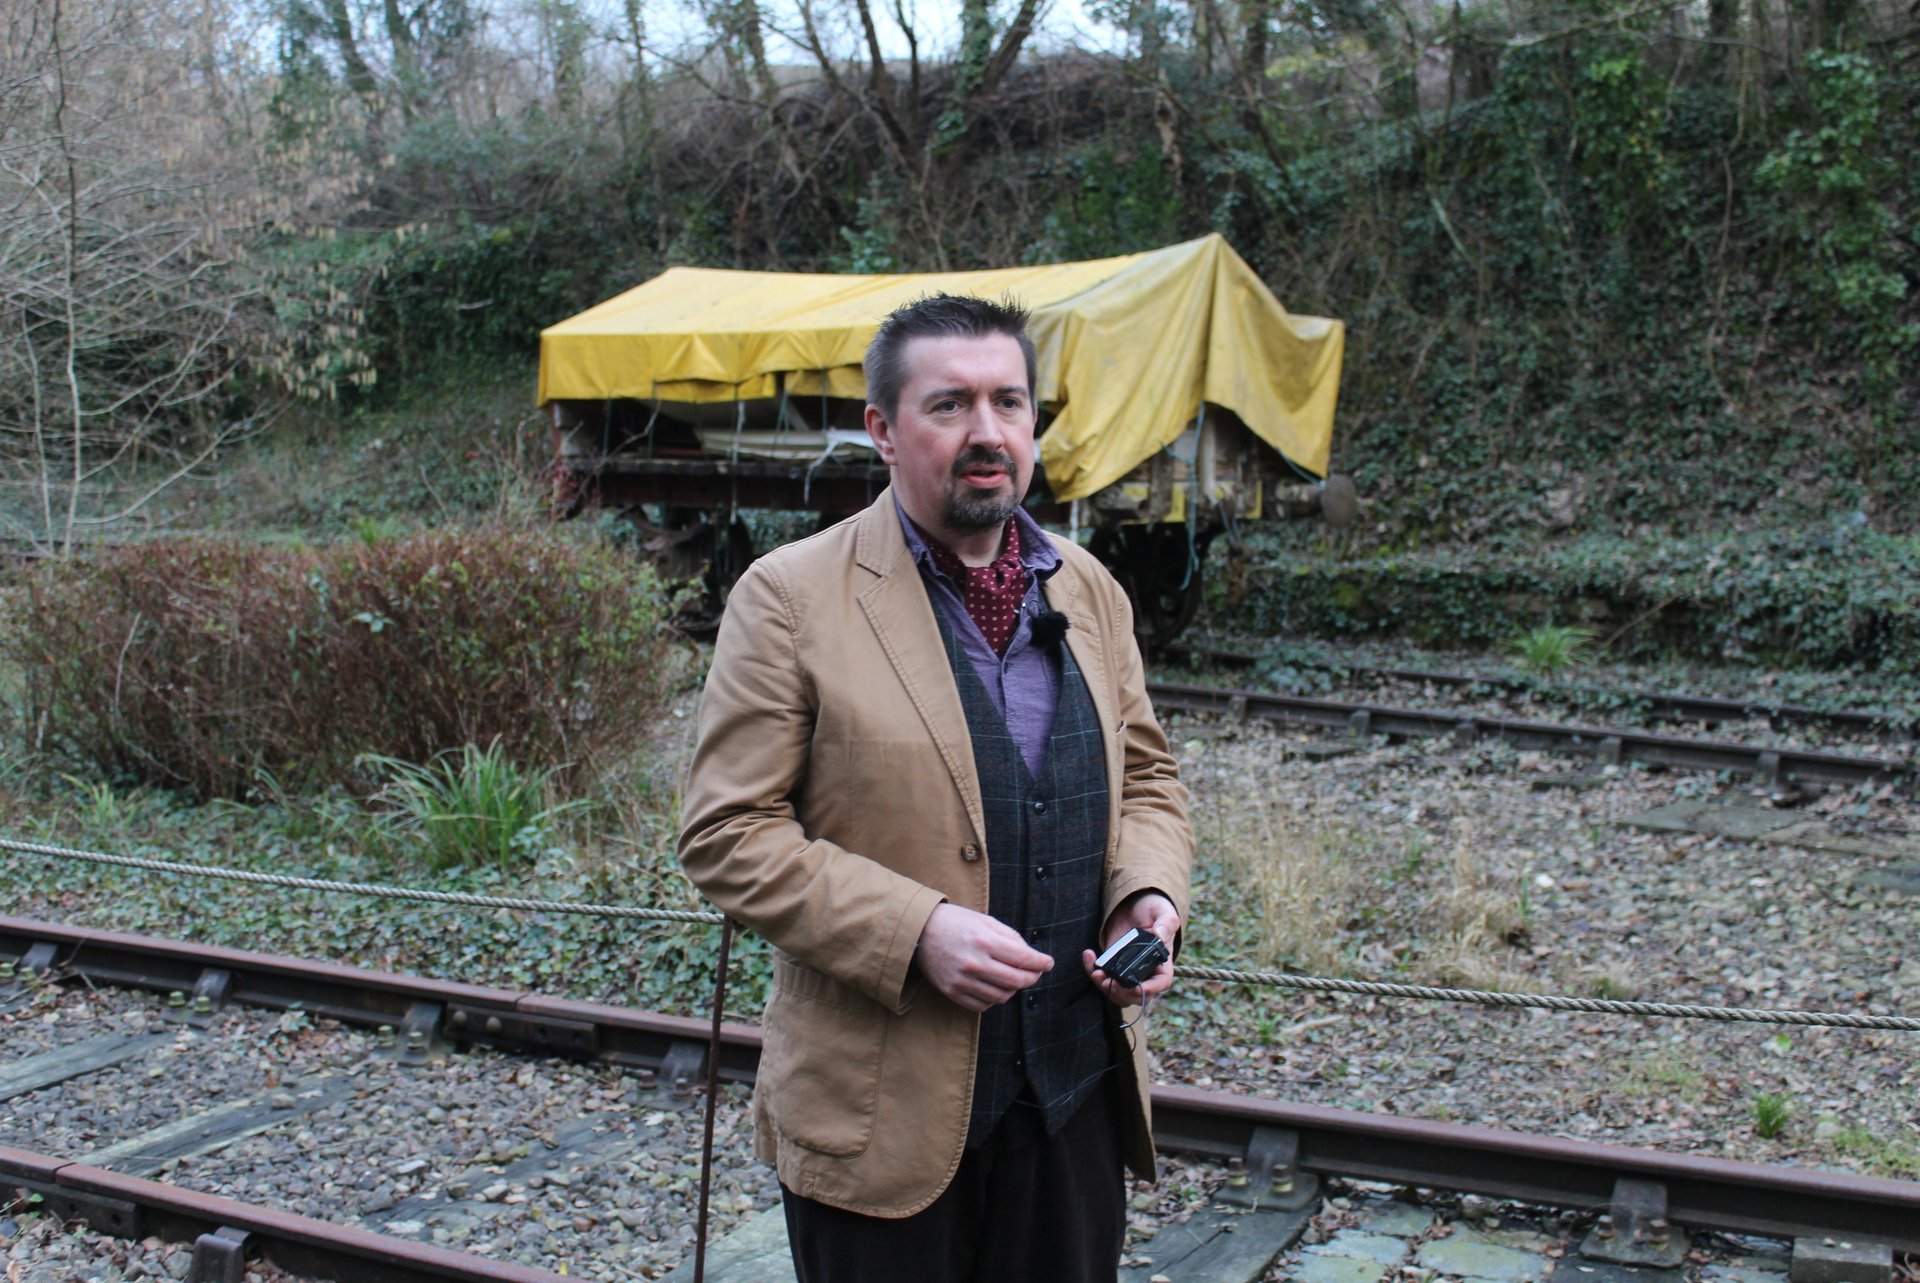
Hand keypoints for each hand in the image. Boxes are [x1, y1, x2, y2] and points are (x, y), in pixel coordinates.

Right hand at [915, 903, 1052, 1012]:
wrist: (919, 932)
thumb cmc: (955, 922)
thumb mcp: (985, 920)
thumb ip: (1010, 937)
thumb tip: (1031, 956)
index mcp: (984, 941)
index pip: (1023, 958)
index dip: (1041, 963)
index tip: (1048, 963)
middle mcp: (974, 963)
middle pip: (1016, 981)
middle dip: (1032, 978)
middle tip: (1036, 973)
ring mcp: (962, 980)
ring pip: (1002, 996)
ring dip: (1014, 989)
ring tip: (1014, 978)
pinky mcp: (952, 992)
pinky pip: (983, 1005)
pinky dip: (994, 998)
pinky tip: (994, 986)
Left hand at [1081, 891, 1178, 1006]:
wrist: (1133, 905)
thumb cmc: (1153, 909)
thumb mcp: (1163, 911)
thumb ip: (1166, 922)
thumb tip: (1159, 934)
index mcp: (1162, 962)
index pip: (1161, 983)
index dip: (1151, 989)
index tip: (1137, 988)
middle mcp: (1145, 971)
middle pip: (1137, 995)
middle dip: (1122, 993)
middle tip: (1109, 982)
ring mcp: (1127, 970)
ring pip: (1118, 992)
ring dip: (1106, 987)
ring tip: (1096, 973)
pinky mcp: (1112, 964)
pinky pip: (1102, 976)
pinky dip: (1092, 970)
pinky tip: (1089, 955)